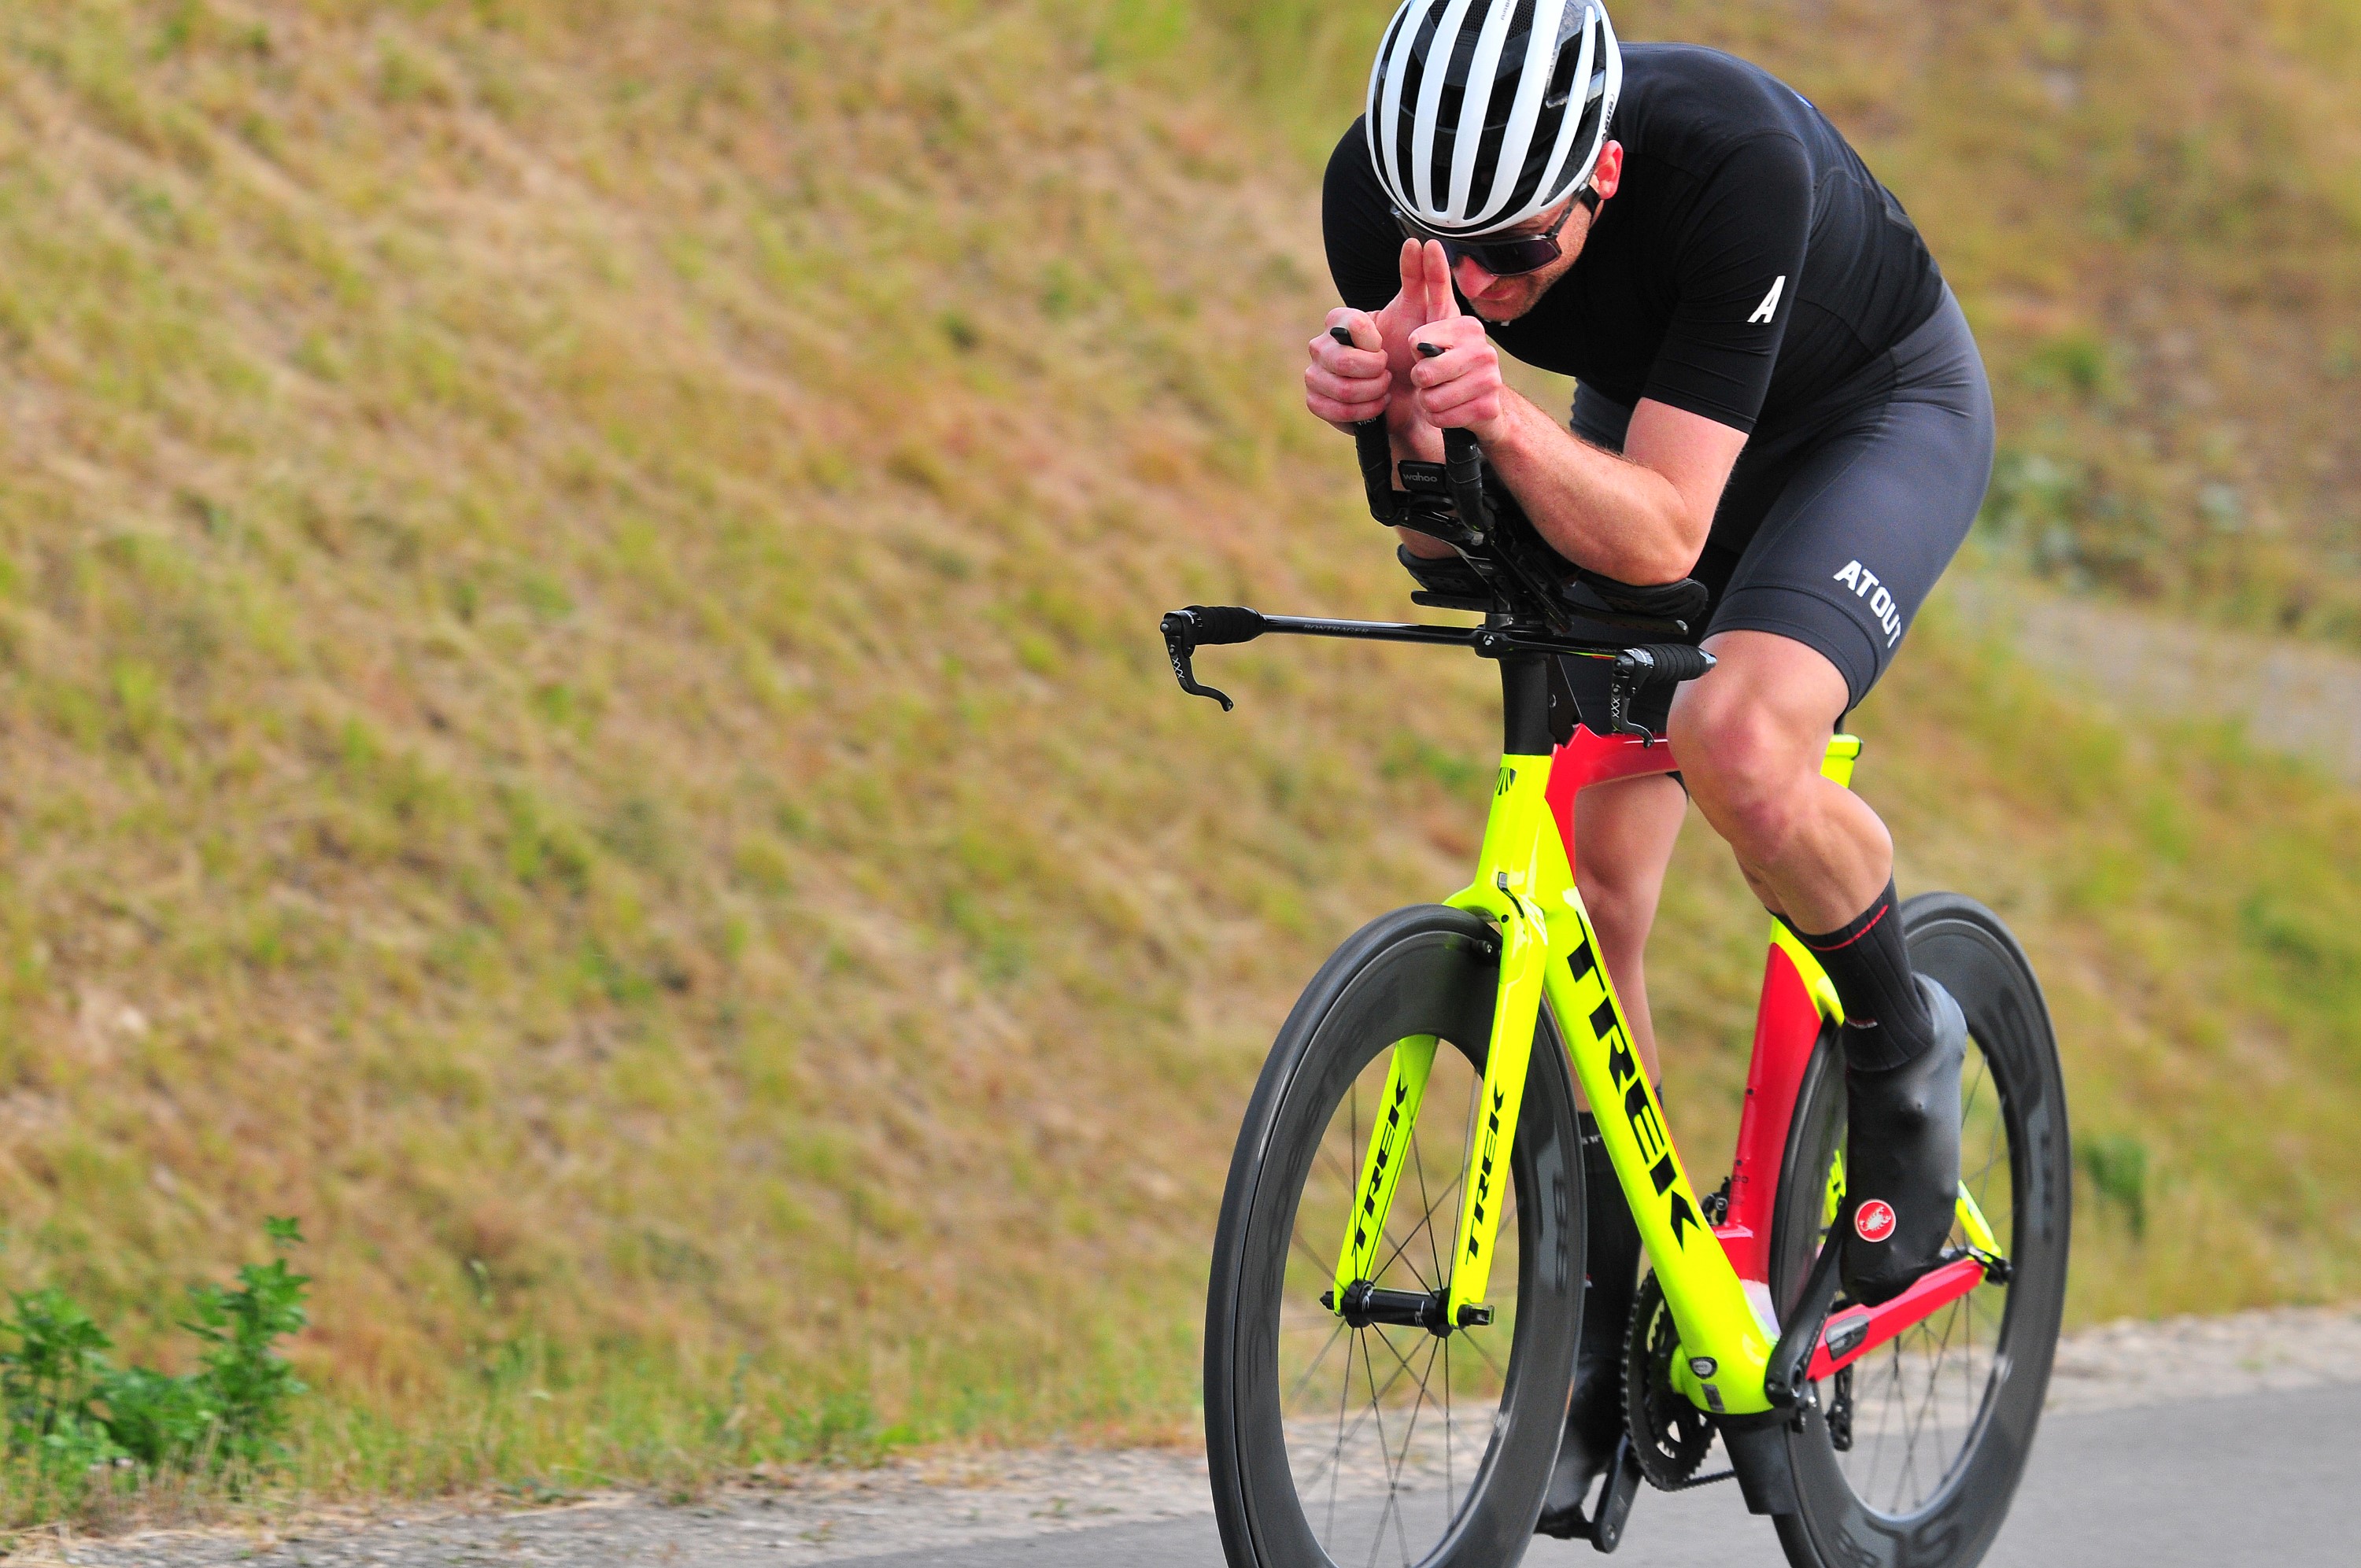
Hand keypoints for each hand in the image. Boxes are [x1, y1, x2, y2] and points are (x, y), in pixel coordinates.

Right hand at [1303, 239, 1444, 432]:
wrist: (1412, 397)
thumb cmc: (1417, 352)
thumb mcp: (1429, 314)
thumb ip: (1423, 277)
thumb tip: (1419, 242)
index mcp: (1340, 320)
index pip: (1345, 323)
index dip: (1369, 339)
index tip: (1385, 345)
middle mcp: (1321, 344)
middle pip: (1338, 359)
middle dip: (1373, 370)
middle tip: (1388, 371)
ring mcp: (1314, 373)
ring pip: (1338, 388)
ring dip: (1370, 392)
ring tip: (1385, 388)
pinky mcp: (1316, 402)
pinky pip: (1332, 410)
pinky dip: (1361, 412)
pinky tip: (1375, 405)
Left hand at [1405, 241, 1508, 443]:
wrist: (1478, 409)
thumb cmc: (1441, 366)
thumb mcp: (1425, 321)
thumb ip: (1421, 283)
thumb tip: (1421, 242)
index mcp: (1466, 326)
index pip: (1425, 335)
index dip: (1414, 349)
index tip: (1415, 347)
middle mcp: (1482, 348)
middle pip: (1424, 371)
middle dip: (1418, 380)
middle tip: (1427, 378)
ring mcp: (1490, 378)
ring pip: (1432, 397)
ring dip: (1427, 401)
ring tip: (1438, 394)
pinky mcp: (1489, 407)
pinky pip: (1443, 417)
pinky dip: (1438, 418)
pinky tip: (1450, 411)